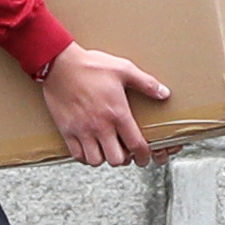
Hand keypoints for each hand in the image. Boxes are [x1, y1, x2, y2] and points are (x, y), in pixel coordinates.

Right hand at [40, 43, 169, 166]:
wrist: (59, 63)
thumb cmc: (91, 65)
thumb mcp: (123, 69)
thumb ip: (146, 83)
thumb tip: (165, 93)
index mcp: (117, 113)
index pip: (136, 145)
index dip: (144, 156)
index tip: (144, 157)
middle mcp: (100, 126)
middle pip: (116, 159)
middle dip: (124, 159)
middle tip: (124, 152)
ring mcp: (82, 130)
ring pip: (96, 161)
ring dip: (103, 158)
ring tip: (106, 149)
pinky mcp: (67, 130)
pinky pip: (77, 155)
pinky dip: (85, 156)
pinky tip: (89, 147)